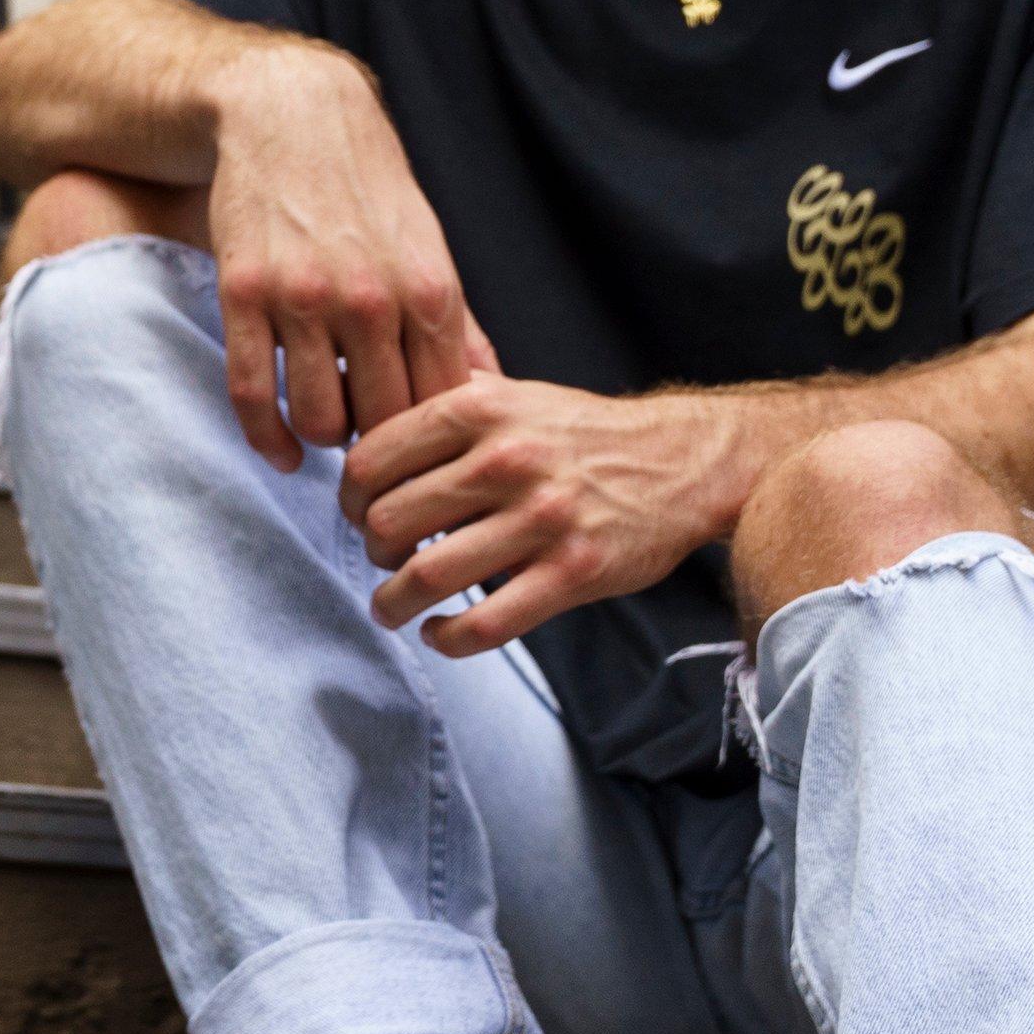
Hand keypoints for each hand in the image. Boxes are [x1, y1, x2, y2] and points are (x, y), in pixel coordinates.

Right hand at [203, 49, 491, 461]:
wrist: (292, 116)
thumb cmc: (368, 190)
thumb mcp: (429, 249)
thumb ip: (458, 326)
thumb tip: (490, 396)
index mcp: (429, 291)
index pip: (442, 407)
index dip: (434, 449)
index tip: (423, 464)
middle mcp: (371, 298)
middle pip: (384, 424)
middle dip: (380, 454)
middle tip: (373, 460)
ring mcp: (304, 297)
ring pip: (320, 418)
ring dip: (325, 438)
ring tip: (329, 427)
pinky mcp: (245, 293)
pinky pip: (253, 395)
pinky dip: (267, 439)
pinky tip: (282, 450)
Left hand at [345, 376, 761, 655]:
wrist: (684, 462)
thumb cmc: (584, 434)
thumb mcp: (516, 394)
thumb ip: (448, 402)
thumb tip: (367, 408)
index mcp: (482, 410)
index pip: (371, 459)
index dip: (349, 496)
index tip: (359, 513)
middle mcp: (507, 459)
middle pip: (389, 519)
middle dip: (371, 550)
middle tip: (382, 559)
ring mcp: (542, 519)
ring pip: (428, 575)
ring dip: (392, 603)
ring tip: (390, 608)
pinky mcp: (573, 574)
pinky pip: (486, 623)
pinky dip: (446, 639)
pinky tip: (439, 632)